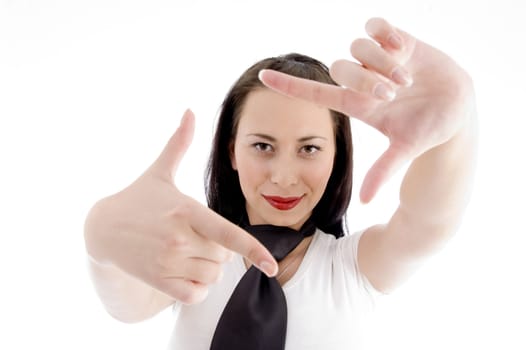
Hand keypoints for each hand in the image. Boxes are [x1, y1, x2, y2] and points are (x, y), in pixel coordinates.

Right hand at [85, 110, 276, 304]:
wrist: (102, 229)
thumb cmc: (139, 198)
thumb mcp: (159, 171)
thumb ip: (179, 143)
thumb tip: (189, 111)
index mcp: (186, 210)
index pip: (226, 233)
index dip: (252, 250)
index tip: (272, 266)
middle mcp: (178, 238)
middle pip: (225, 257)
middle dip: (219, 249)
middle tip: (196, 236)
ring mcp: (167, 262)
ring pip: (213, 276)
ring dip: (208, 268)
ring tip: (187, 252)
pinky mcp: (158, 281)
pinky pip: (195, 295)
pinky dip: (196, 288)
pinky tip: (182, 271)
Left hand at [259, 17, 474, 202]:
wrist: (457, 108)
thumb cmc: (427, 130)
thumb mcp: (405, 148)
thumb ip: (384, 169)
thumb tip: (367, 201)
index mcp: (357, 104)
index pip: (314, 92)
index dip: (288, 85)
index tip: (261, 78)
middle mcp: (362, 80)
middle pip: (341, 67)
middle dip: (365, 79)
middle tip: (392, 93)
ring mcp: (378, 58)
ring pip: (359, 46)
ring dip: (382, 61)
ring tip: (407, 78)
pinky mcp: (397, 40)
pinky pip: (375, 25)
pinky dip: (385, 32)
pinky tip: (402, 46)